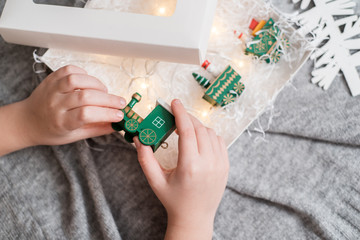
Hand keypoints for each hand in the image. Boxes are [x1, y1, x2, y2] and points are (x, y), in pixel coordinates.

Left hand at [0, 65, 125, 153]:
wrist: (27, 121)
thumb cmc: (51, 130)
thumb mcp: (74, 136)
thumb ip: (96, 129)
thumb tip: (116, 125)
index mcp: (61, 122)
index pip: (87, 115)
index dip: (106, 113)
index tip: (120, 115)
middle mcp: (55, 105)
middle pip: (86, 97)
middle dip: (108, 99)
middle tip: (120, 102)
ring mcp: (52, 90)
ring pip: (77, 80)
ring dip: (97, 84)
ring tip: (104, 92)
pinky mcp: (51, 78)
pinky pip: (69, 70)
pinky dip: (84, 73)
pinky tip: (89, 82)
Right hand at [134, 99, 228, 239]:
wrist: (195, 217)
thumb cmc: (173, 200)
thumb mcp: (155, 181)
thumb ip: (145, 159)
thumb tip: (139, 138)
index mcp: (190, 166)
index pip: (187, 130)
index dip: (180, 113)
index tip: (174, 102)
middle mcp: (208, 163)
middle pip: (199, 128)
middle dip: (187, 117)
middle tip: (175, 115)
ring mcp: (220, 164)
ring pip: (210, 133)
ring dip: (197, 127)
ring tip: (184, 131)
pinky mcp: (226, 166)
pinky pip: (219, 141)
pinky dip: (208, 135)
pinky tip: (198, 139)